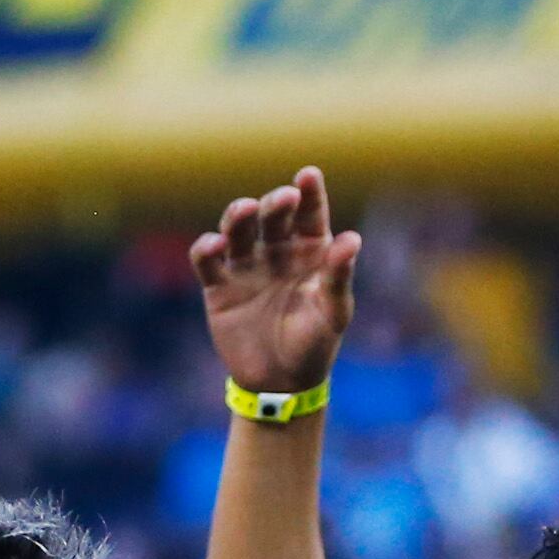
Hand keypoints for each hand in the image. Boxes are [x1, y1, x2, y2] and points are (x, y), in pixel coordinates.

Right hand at [192, 166, 360, 395]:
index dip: (309, 192)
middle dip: (276, 203)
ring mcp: (246, 266)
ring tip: (245, 210)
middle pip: (273, 216)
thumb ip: (338, 276)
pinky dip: (207, 249)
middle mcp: (277, 250)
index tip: (308, 175)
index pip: (310, 213)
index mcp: (311, 250)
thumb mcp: (333, 312)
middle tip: (283, 199)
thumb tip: (352, 239)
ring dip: (239, 215)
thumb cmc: (315, 343)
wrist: (280, 383)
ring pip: (238, 229)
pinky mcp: (218, 286)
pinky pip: (208, 260)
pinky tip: (214, 246)